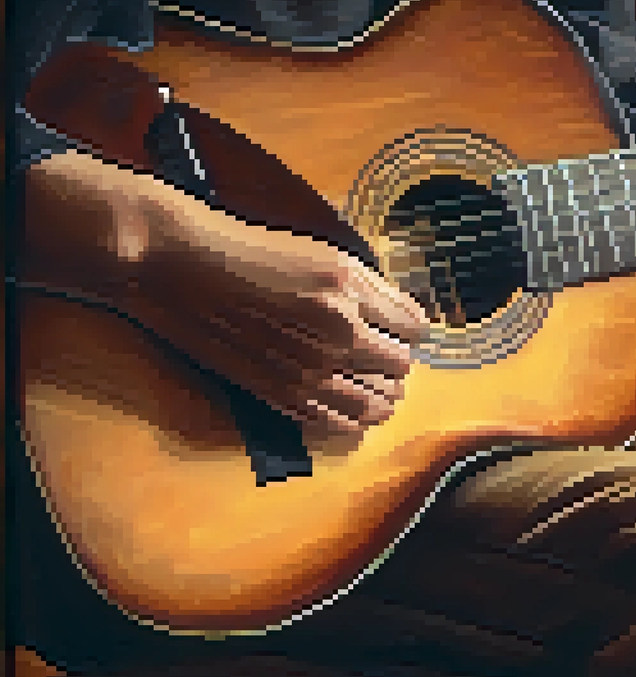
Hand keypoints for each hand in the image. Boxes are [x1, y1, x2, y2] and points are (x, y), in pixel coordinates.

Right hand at [22, 151, 431, 440]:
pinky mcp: (281, 392)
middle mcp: (337, 330)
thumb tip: (402, 317)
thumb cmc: (248, 253)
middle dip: (395, 360)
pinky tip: (352, 408)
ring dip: (382, 394)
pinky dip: (355, 420)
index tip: (396, 328)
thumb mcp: (322, 254)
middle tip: (380, 354)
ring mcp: (309, 367)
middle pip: (401, 366)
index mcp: (350, 288)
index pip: (415, 327)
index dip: (408, 328)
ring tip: (373, 385)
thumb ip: (368, 287)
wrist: (179, 267)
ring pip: (379, 402)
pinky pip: (341, 423)